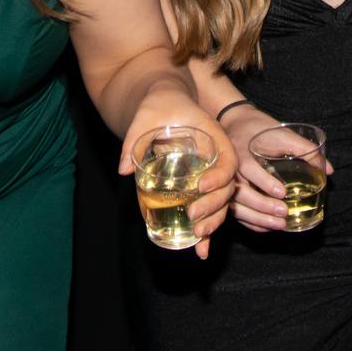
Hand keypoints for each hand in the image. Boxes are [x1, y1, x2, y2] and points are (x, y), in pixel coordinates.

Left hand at [118, 88, 236, 258]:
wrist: (163, 100)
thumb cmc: (159, 102)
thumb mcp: (146, 115)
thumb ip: (134, 139)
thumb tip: (124, 169)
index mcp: (214, 137)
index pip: (228, 160)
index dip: (220, 177)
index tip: (201, 186)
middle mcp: (217, 157)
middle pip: (228, 187)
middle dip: (215, 207)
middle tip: (193, 217)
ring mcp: (211, 173)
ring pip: (222, 202)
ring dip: (214, 222)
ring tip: (198, 238)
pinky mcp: (201, 184)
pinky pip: (209, 207)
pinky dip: (207, 229)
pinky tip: (200, 250)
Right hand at [222, 106, 336, 232]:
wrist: (235, 124)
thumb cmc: (259, 129)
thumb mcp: (281, 133)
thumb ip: (305, 149)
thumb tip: (328, 170)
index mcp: (241, 152)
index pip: (248, 169)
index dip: (264, 182)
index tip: (282, 192)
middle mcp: (230, 170)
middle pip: (240, 193)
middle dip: (262, 206)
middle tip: (284, 212)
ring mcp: (227, 183)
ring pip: (237, 207)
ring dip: (258, 219)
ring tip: (280, 224)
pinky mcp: (228, 192)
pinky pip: (236, 211)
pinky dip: (251, 222)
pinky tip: (267, 226)